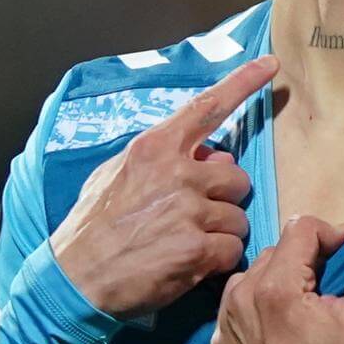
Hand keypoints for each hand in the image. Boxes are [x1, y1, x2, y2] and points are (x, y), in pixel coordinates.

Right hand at [51, 55, 276, 318]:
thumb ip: (162, 160)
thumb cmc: (93, 228)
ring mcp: (188, 211)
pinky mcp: (197, 249)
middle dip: (224, 199)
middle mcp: (175, 173)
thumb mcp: (115, 176)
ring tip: (186, 245)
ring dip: (221, 234)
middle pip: (237, 178)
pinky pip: (233, 250)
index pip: (206, 107)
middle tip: (195, 218)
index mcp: (153, 148)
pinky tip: (189, 265)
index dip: (243, 83)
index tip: (270, 64)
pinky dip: (218, 262)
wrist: (73, 280)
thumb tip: (213, 156)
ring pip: (238, 217)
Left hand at [210, 204, 343, 343]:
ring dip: (282, 280)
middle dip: (309, 259)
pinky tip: (282, 331)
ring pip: (254, 275)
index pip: (302, 226)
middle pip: (279, 249)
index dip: (333, 236)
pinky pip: (236, 307)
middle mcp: (241, 296)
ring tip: (307, 309)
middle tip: (334, 290)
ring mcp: (224, 323)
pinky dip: (259, 308)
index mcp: (277, 284)